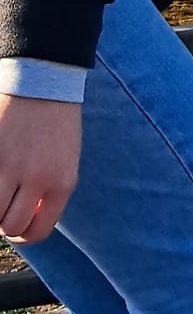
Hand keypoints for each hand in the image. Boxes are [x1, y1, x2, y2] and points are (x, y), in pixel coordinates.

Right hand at [0, 95, 80, 243]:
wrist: (44, 79)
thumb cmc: (56, 119)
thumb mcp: (66, 158)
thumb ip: (50, 189)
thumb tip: (28, 218)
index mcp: (62, 182)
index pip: (38, 232)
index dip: (24, 234)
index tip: (17, 223)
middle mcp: (37, 178)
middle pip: (10, 227)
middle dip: (4, 221)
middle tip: (5, 203)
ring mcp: (10, 166)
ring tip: (1, 188)